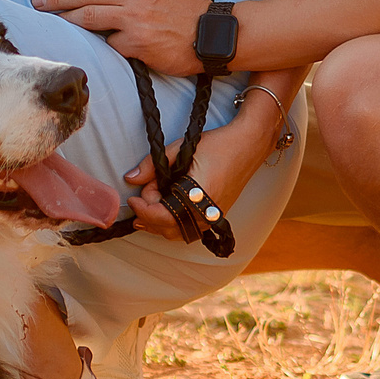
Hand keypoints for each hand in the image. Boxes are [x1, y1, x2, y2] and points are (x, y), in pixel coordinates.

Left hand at [33, 0, 206, 73]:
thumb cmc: (187, 3)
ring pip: (88, 16)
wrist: (211, 35)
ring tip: (50, 19)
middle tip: (37, 1)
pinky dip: (99, 42)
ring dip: (65, 18)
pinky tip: (86, 43)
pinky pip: (108, 42)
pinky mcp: (137, 44)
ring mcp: (135, 19)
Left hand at [121, 117, 277, 241]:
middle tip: (145, 190)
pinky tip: (164, 209)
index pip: (162, 217)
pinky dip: (173, 223)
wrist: (248, 145)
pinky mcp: (215, 217)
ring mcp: (212, 218)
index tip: (132, 197)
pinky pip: (188, 229)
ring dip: (159, 221)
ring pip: (177, 233)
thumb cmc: (219, 144)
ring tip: (150, 200)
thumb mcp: (181, 148)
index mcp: (198, 196)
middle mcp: (207, 214)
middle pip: (167, 229)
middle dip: (149, 213)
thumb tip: (131, 178)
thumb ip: (153, 164)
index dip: (143, 209)